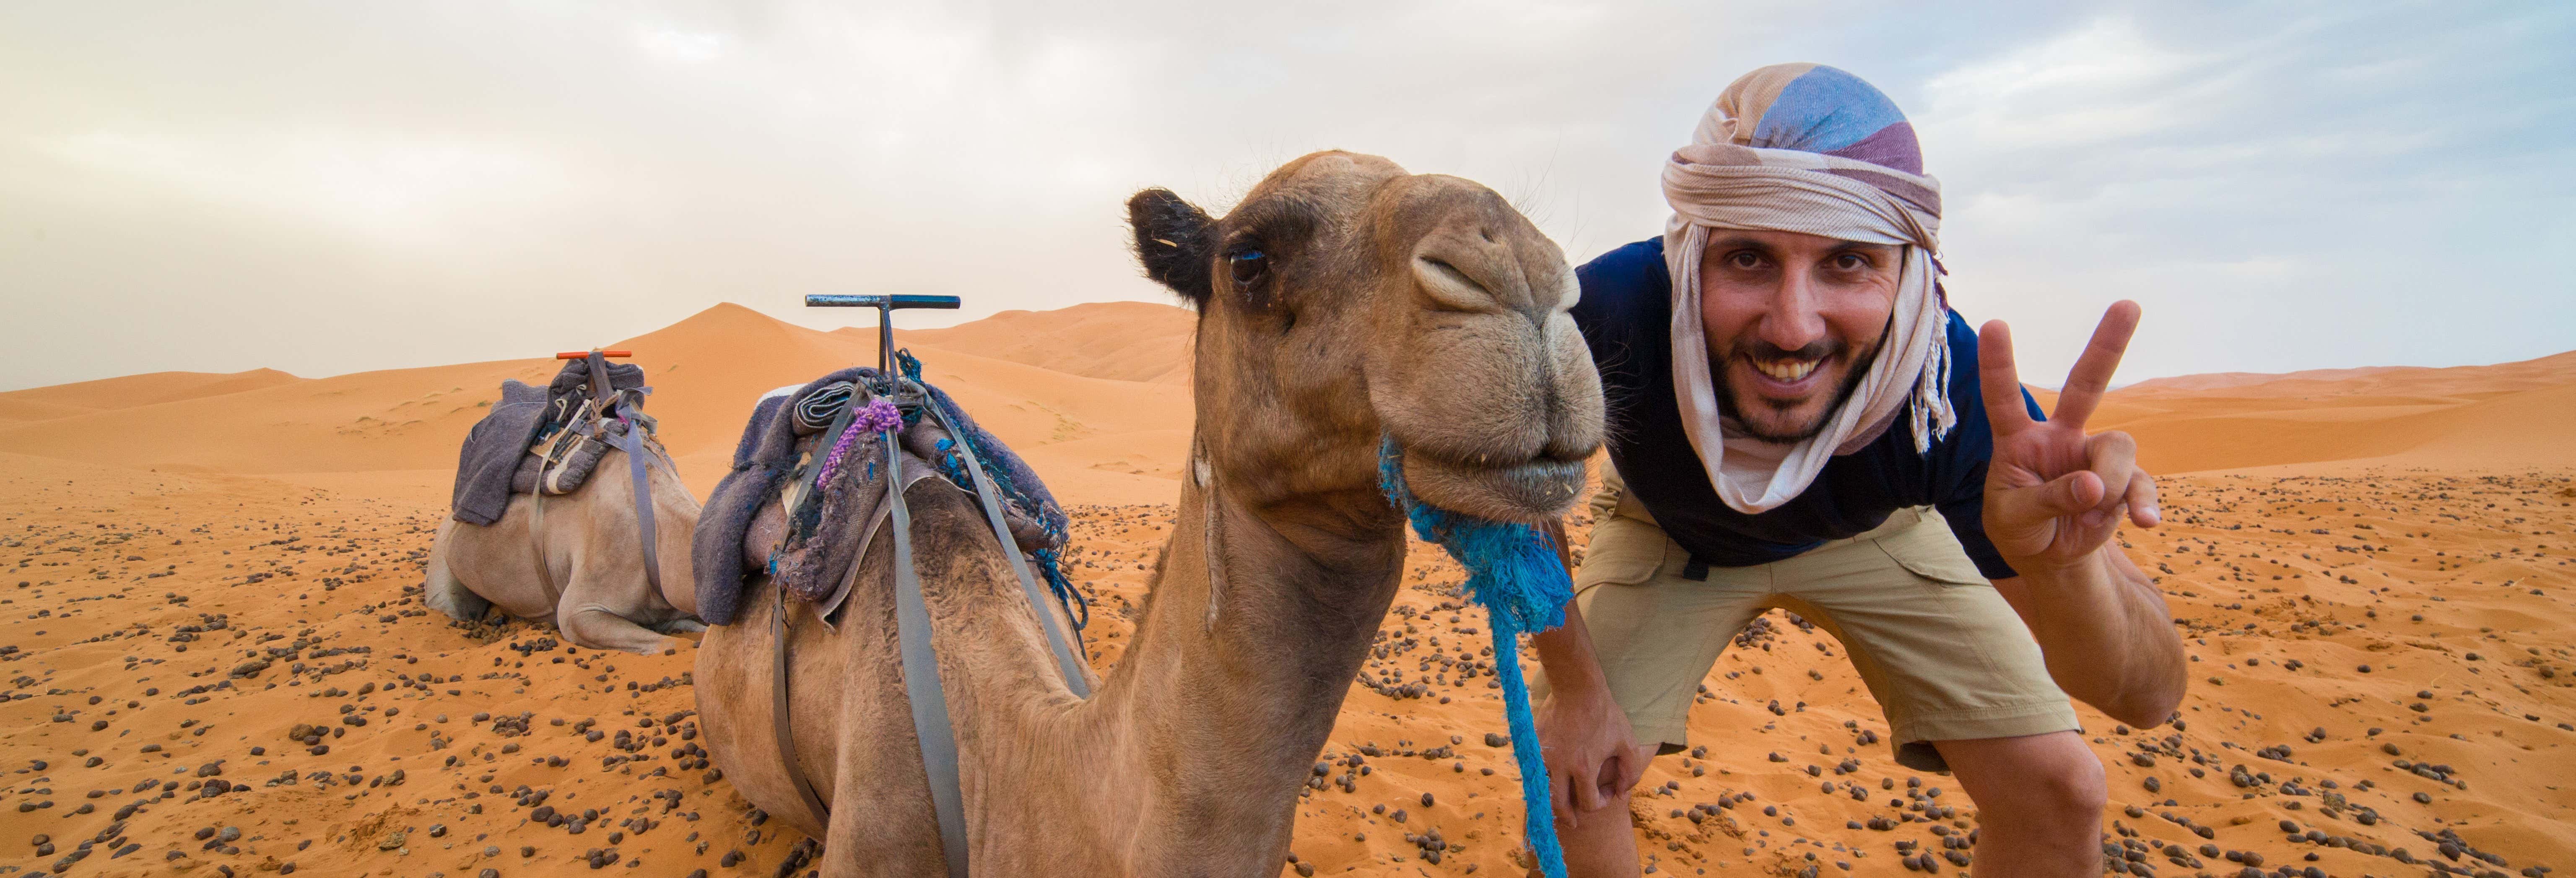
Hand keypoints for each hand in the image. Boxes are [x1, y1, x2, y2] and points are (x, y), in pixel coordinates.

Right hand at [1537, 684, 1649, 826]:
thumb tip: (1621, 794)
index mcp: (1584, 768)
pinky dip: (1540, 777)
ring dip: (1549, 800)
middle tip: (1571, 823)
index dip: (1598, 805)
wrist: (1576, 687)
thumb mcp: (1627, 742)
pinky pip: (1533, 768)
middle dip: (1566, 818)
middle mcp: (1560, 766)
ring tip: (1556, 804)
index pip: (1588, 803)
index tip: (1603, 797)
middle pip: (1557, 805)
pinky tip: (1549, 776)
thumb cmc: (1605, 714)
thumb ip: (1630, 772)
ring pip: (1540, 788)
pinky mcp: (1532, 743)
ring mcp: (1543, 754)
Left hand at [1978, 301, 2160, 572]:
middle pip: (2085, 383)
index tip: (1993, 323)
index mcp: (2018, 439)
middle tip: (2128, 304)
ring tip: (2092, 509)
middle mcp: (2059, 435)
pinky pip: (2141, 483)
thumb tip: (2094, 486)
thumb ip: (2048, 501)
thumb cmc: (2019, 528)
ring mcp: (2093, 454)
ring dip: (2111, 482)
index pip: (2004, 397)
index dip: (1998, 363)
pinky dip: (2144, 503)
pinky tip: (2146, 523)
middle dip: (2108, 344)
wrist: (2049, 556)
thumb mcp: (2015, 520)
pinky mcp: (2123, 480)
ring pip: (2119, 445)